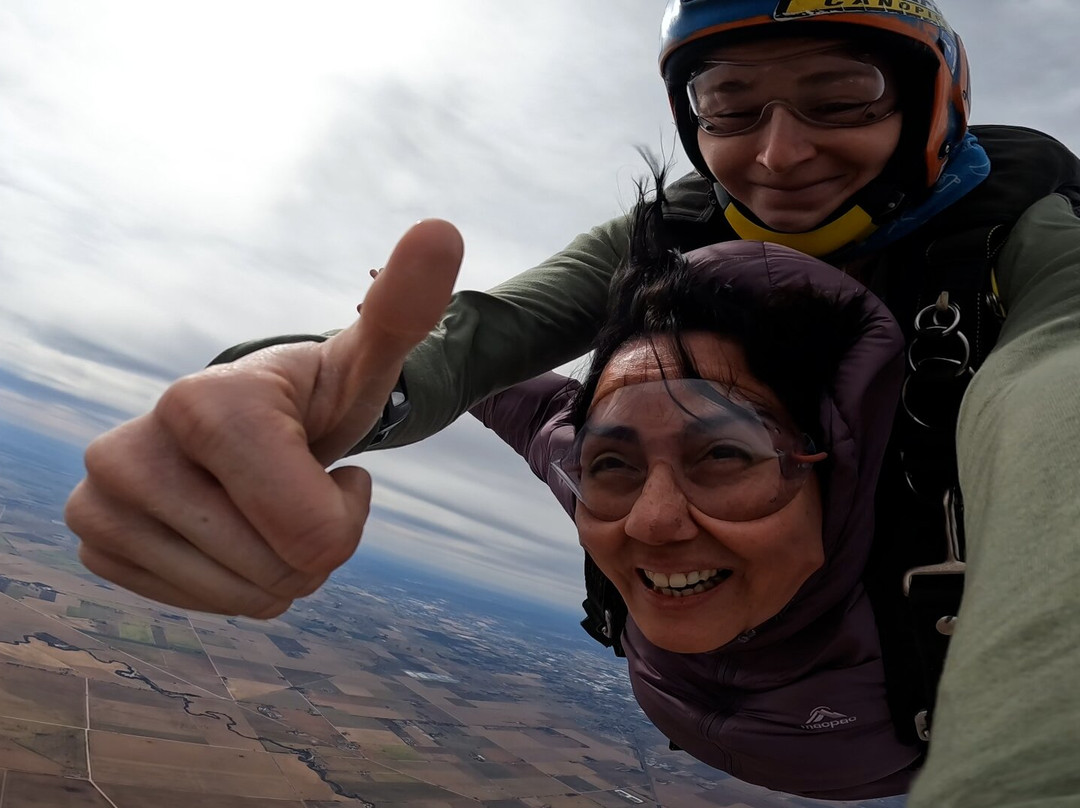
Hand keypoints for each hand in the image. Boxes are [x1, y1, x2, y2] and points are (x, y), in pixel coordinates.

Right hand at [64, 220, 462, 617]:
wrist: (248, 421)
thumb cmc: (315, 397)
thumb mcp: (367, 360)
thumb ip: (405, 306)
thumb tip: (443, 230)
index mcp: (202, 406)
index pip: (316, 536)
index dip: (346, 513)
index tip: (329, 462)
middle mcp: (125, 452)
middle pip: (282, 572)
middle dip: (313, 545)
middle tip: (296, 488)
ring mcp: (98, 501)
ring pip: (243, 597)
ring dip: (277, 567)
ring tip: (261, 505)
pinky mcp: (94, 541)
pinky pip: (203, 606)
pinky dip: (233, 584)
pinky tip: (225, 529)